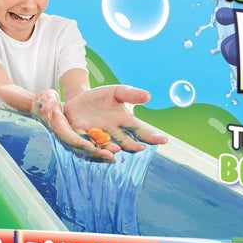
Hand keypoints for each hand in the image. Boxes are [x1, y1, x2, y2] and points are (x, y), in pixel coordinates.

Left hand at [43, 84, 170, 160]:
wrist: (79, 99)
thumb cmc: (102, 97)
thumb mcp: (118, 92)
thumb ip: (131, 95)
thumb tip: (148, 96)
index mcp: (125, 124)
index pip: (141, 132)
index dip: (152, 137)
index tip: (164, 140)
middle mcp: (113, 134)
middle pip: (125, 143)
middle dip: (132, 146)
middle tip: (139, 148)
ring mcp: (98, 137)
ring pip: (105, 147)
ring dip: (110, 150)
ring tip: (115, 150)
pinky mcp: (81, 135)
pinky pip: (85, 142)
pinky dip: (89, 146)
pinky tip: (92, 147)